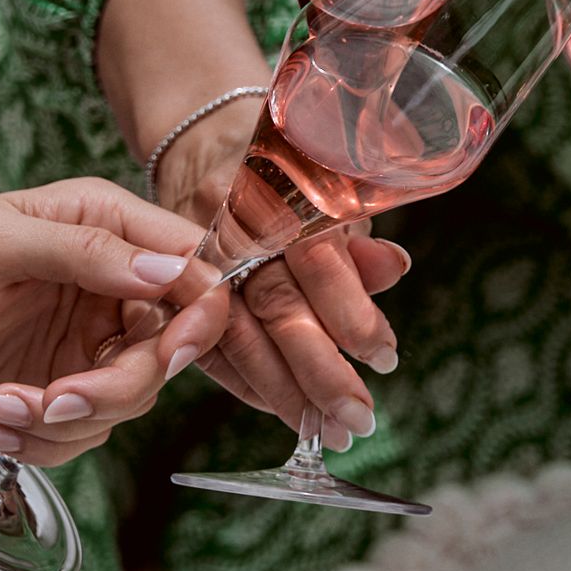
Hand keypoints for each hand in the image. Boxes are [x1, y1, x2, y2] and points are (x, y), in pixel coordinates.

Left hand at [0, 177, 230, 465]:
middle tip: (58, 398)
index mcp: (108, 223)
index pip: (190, 264)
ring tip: (2, 407)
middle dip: (116, 385)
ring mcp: (95, 337)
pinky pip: (90, 428)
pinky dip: (48, 439)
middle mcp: (113, 281)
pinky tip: (0, 423)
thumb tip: (167, 272)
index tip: (167, 351)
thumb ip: (85, 250)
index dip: (196, 312)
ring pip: (132, 397)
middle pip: (170, 346)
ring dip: (67, 417)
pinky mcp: (71, 384)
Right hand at [154, 102, 409, 447]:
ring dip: (284, 392)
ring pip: (238, 337)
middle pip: (275, 307)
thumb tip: (395, 269)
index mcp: (281, 190)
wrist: (205, 139)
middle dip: (318, 372)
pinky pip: (208, 343)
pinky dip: (246, 382)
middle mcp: (237, 224)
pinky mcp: (175, 283)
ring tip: (326, 431)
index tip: (384, 358)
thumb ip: (357, 231)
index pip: (316, 259)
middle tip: (358, 421)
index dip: (352, 313)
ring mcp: (199, 255)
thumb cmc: (286, 164)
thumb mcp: (330, 180)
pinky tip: (281, 410)